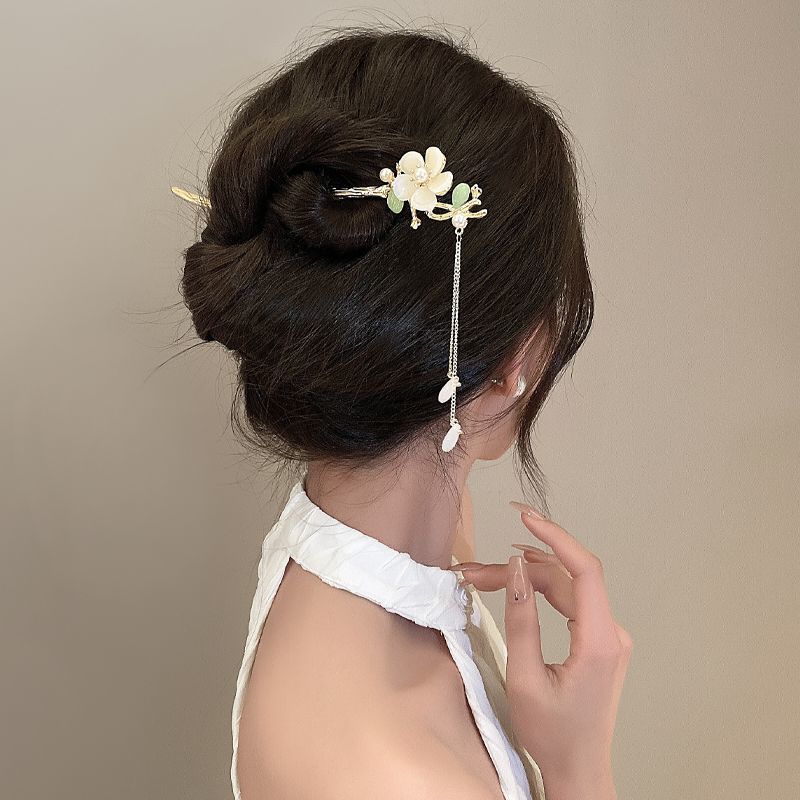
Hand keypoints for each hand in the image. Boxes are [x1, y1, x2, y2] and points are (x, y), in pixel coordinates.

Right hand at [451, 505, 631, 793]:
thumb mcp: (525, 678)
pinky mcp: (597, 640)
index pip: (585, 570)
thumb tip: (514, 571)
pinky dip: (540, 591)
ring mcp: (606, 636)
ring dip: (525, 578)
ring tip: (482, 577)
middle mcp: (610, 633)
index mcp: (599, 641)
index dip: (555, 537)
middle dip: (519, 566)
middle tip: (475, 569)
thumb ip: (521, 620)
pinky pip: (570, 602)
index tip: (526, 517)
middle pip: (565, 577)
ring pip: (564, 587)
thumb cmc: (553, 734)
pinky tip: (516, 584)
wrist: (579, 768)